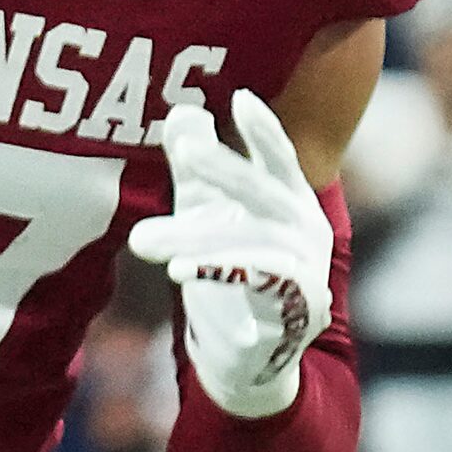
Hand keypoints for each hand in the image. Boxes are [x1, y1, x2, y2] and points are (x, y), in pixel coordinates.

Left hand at [126, 89, 334, 420]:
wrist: (246, 352)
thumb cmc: (229, 268)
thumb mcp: (206, 212)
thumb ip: (196, 166)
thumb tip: (182, 111)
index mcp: (289, 198)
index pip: (278, 157)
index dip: (262, 130)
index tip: (239, 98)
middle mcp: (306, 229)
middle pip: (263, 191)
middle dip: (223, 169)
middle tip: (183, 150)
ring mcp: (309, 267)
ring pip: (249, 241)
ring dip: (194, 239)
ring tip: (142, 240)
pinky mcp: (301, 306)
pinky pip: (259, 283)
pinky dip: (218, 273)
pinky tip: (179, 272)